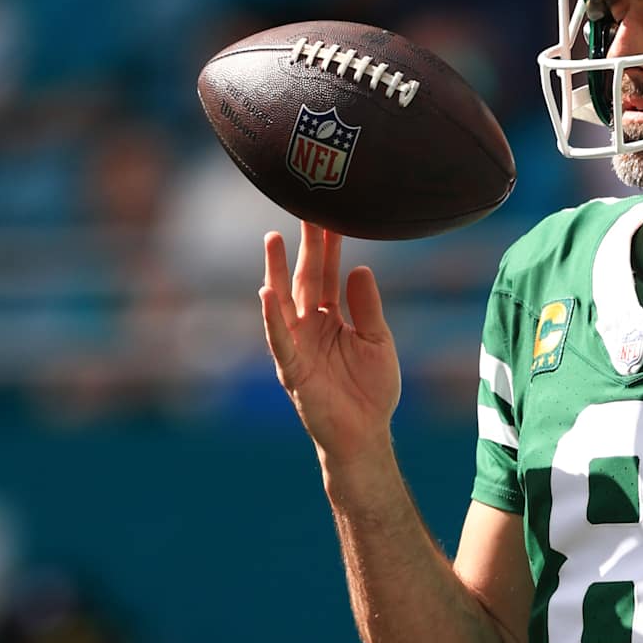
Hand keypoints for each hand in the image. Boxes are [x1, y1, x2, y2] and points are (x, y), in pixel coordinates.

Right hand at [260, 221, 400, 460]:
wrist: (365, 434)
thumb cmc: (371, 390)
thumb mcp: (378, 340)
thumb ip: (367, 306)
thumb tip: (360, 267)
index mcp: (331, 317)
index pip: (328, 273)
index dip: (329, 246)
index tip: (331, 214)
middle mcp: (310, 325)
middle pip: (306, 278)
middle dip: (305, 245)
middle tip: (304, 208)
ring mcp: (298, 344)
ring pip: (283, 301)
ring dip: (276, 270)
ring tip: (272, 238)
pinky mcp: (292, 368)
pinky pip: (279, 338)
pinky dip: (270, 316)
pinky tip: (264, 292)